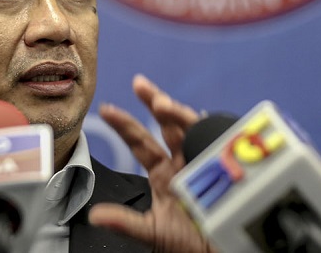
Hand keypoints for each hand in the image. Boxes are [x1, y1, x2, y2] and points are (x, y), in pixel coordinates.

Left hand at [89, 74, 216, 252]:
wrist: (220, 252)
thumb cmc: (190, 244)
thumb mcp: (153, 232)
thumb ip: (125, 222)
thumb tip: (95, 216)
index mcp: (163, 174)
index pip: (141, 142)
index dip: (124, 125)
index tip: (106, 110)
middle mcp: (182, 162)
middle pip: (167, 125)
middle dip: (155, 103)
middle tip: (140, 85)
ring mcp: (204, 162)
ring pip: (190, 129)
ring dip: (177, 113)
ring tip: (161, 103)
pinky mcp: (225, 167)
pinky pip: (220, 143)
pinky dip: (213, 130)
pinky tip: (205, 118)